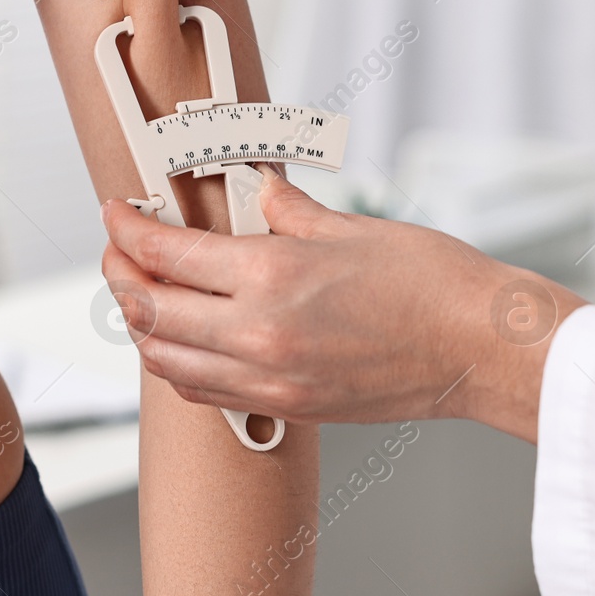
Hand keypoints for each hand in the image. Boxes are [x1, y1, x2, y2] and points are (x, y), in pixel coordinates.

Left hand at [100, 170, 584, 442]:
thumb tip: (259, 189)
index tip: (116, 212)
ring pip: (165, 360)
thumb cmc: (432, 284)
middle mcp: (258, 334)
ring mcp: (270, 378)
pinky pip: (203, 390)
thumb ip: (288, 211)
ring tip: (144, 292)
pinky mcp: (287, 405)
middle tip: (120, 248)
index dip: (127, 230)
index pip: (166, 254)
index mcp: (272, 276)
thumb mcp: (351, 226)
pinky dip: (176, 364)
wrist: (479, 348)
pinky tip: (185, 338)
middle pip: (148, 311)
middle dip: (120, 275)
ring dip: (142, 324)